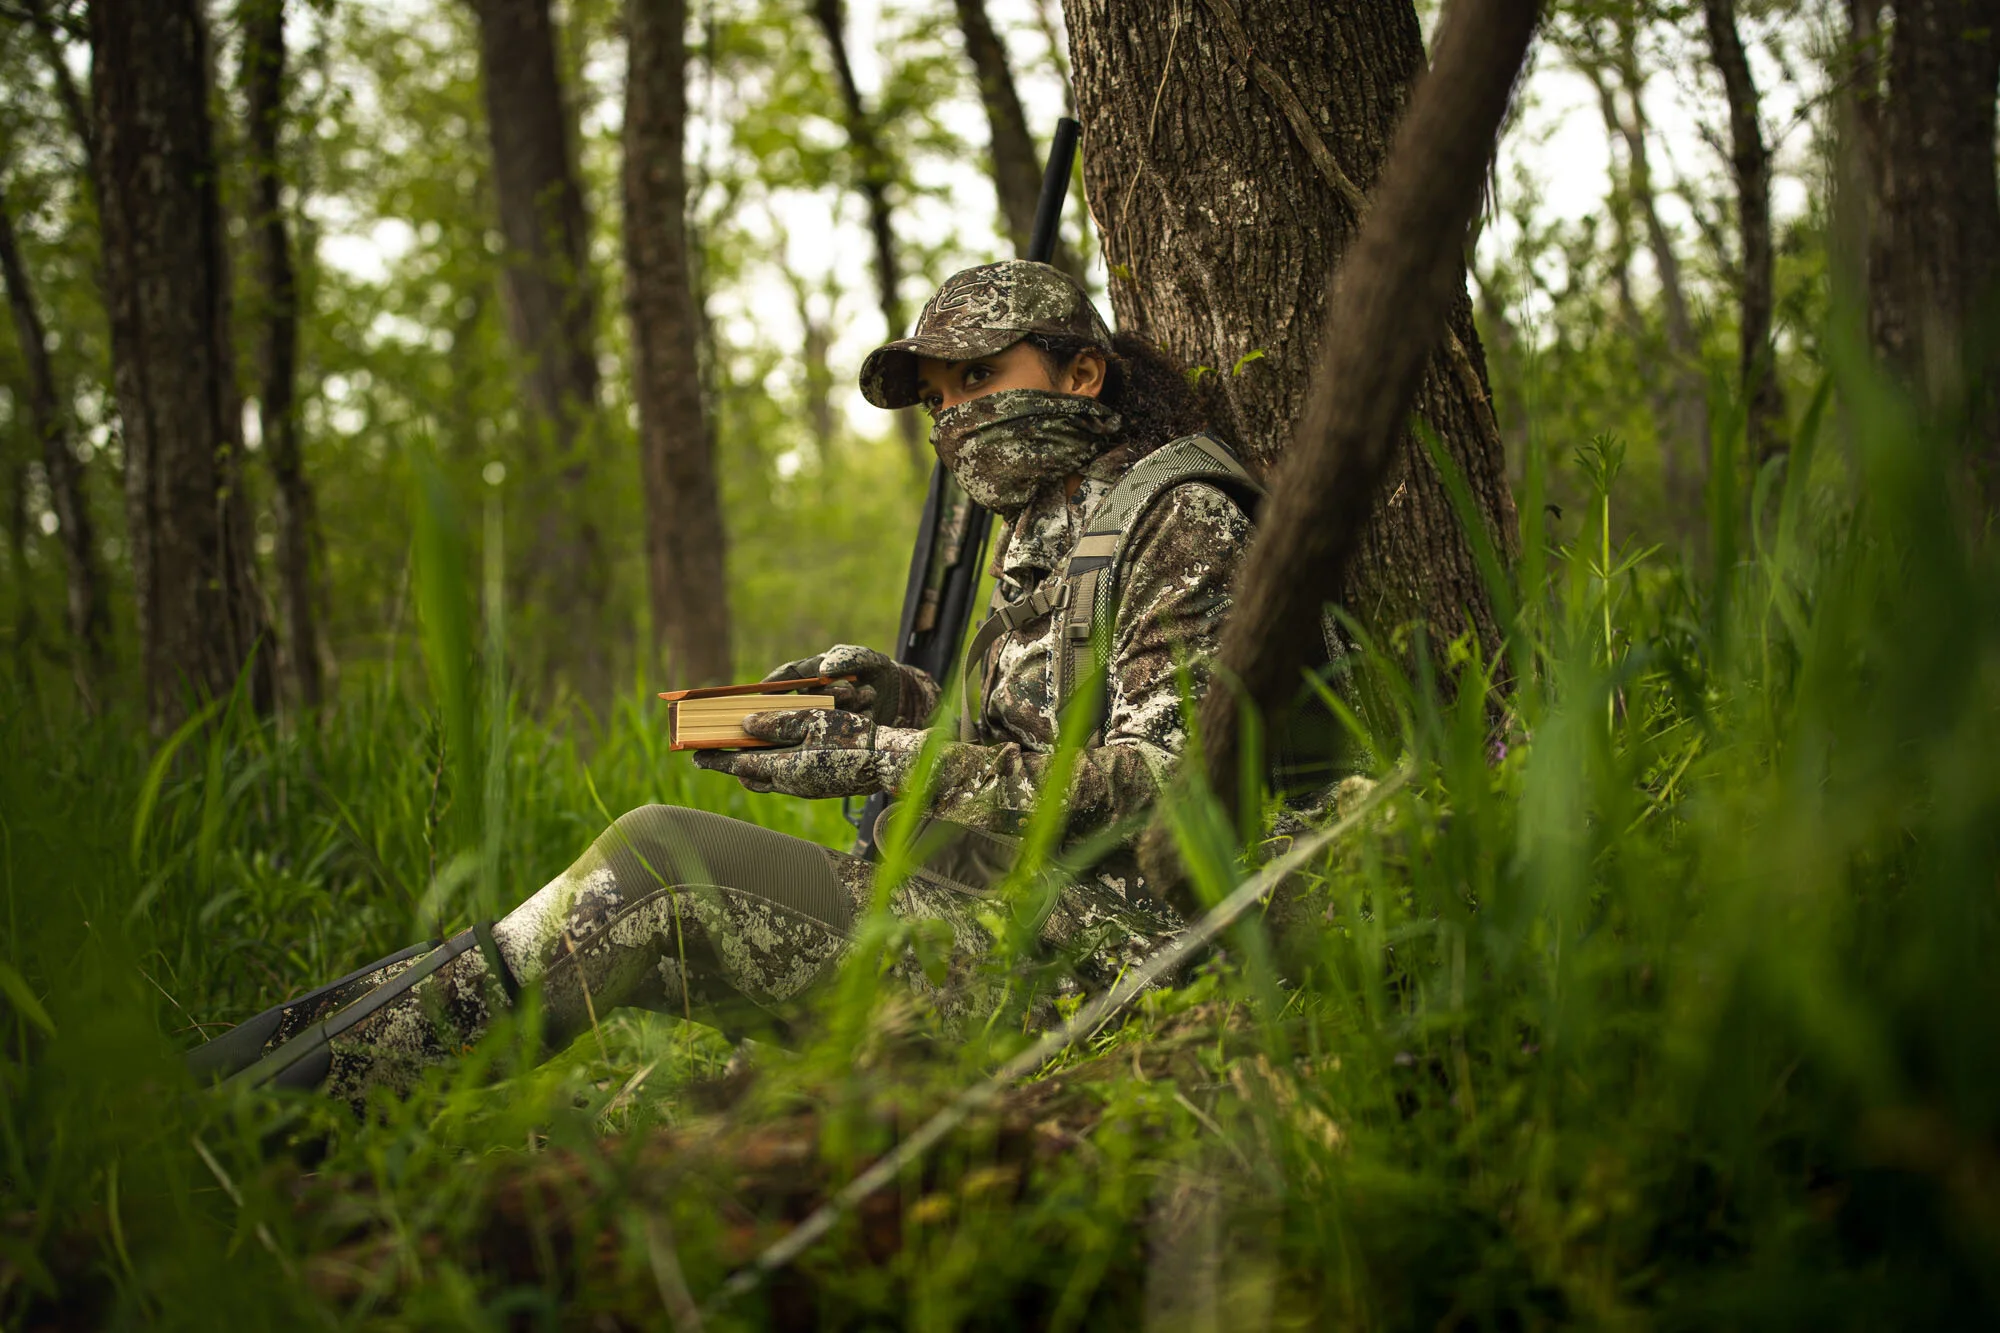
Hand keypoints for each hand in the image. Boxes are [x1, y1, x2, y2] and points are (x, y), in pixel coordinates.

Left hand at [692, 708, 887, 798]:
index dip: (717, 758)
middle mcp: (791, 784)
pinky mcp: (818, 787)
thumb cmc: (854, 738)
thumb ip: (777, 723)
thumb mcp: (813, 721)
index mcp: (786, 769)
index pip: (741, 764)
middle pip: (750, 776)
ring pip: (767, 780)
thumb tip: (746, 725)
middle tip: (712, 753)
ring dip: (751, 766)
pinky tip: (774, 755)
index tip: (694, 754)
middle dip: (730, 764)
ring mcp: (806, 789)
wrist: (888, 763)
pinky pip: (785, 780)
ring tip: (739, 752)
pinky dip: (771, 767)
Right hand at [760, 644, 933, 725]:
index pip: (788, 675)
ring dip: (847, 706)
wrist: (903, 695)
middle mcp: (814, 696)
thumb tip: (824, 671)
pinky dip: (859, 720)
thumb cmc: (877, 670)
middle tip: (850, 692)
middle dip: (827, 696)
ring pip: (824, 715)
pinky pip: (841, 729)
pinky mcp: (839, 733)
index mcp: (814, 672)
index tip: (763, 690)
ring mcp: (825, 715)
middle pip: (805, 700)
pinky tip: (872, 711)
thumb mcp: (866, 658)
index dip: (774, 682)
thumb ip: (848, 658)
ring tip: (868, 696)